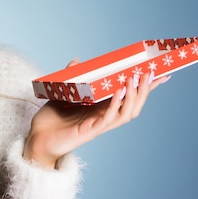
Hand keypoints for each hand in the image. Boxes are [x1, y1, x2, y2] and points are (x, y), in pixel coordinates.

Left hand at [24, 64, 168, 168]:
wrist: (38, 138)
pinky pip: (108, 119)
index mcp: (101, 109)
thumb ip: (72, 78)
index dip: (145, 88)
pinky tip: (119, 93)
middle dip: (144, 91)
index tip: (160, 74)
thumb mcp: (62, 93)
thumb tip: (78, 61)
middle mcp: (103, 118)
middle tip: (152, 74)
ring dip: (133, 97)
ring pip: (125, 113)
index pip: (128, 98)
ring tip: (135, 80)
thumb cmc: (51, 119)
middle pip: (133, 106)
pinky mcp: (89, 131)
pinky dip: (115, 105)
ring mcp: (98, 125)